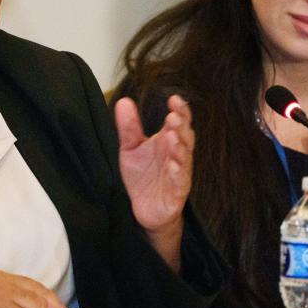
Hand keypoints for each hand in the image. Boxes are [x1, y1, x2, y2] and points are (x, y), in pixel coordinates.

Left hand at [115, 95, 193, 268]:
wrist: (143, 209)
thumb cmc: (143, 176)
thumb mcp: (130, 149)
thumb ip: (128, 128)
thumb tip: (123, 101)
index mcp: (168, 141)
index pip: (179, 122)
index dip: (180, 110)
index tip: (173, 99)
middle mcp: (177, 155)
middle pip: (184, 137)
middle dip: (181, 126)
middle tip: (173, 116)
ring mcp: (179, 174)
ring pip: (184, 158)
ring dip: (180, 147)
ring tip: (172, 135)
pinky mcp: (177, 193)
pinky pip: (180, 182)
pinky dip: (178, 174)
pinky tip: (174, 166)